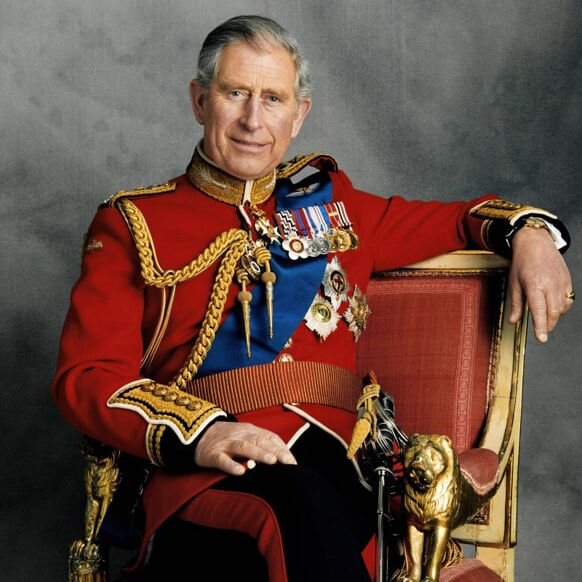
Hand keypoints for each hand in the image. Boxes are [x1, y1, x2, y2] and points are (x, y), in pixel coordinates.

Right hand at [194, 421, 296, 475]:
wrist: (197, 432)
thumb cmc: (228, 438)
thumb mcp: (246, 435)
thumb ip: (262, 443)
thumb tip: (285, 457)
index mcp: (250, 430)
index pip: (269, 437)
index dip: (282, 448)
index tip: (293, 462)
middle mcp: (240, 435)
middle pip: (260, 441)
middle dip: (275, 451)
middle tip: (288, 462)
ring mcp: (225, 444)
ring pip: (243, 447)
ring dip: (258, 454)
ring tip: (271, 461)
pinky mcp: (212, 454)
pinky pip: (222, 460)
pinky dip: (231, 465)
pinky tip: (240, 472)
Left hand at [508, 226, 573, 341]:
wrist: (536, 243)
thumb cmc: (522, 262)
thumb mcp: (513, 283)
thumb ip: (515, 304)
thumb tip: (513, 321)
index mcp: (534, 285)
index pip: (539, 311)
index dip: (540, 326)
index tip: (541, 338)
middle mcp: (549, 285)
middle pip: (553, 313)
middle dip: (548, 325)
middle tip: (541, 330)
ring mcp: (560, 282)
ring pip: (562, 308)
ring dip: (555, 317)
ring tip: (545, 316)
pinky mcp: (567, 280)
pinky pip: (568, 300)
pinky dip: (562, 307)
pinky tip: (554, 306)